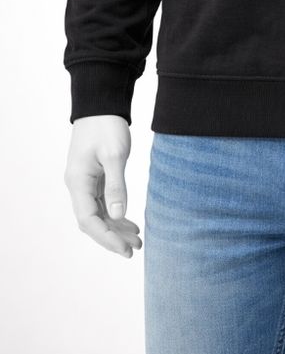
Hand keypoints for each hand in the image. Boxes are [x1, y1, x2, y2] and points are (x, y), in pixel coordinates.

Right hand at [64, 115, 142, 257]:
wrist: (101, 104)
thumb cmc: (106, 125)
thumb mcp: (114, 154)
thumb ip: (116, 185)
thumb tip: (117, 216)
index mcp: (78, 182)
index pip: (88, 220)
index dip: (106, 238)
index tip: (125, 248)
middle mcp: (78, 185)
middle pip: (92, 221)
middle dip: (112, 238)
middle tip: (134, 249)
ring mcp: (85, 182)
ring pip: (98, 214)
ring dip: (115, 228)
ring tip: (137, 240)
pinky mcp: (93, 177)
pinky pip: (102, 203)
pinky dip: (115, 214)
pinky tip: (130, 223)